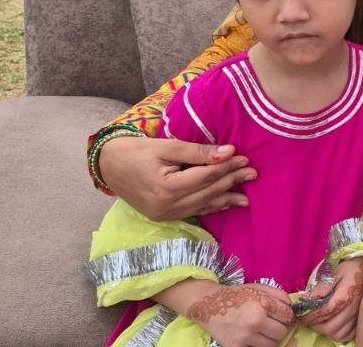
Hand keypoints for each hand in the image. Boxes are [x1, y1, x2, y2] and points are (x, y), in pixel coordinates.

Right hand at [100, 137, 255, 220]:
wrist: (109, 166)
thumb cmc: (137, 152)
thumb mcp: (167, 146)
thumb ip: (198, 152)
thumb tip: (229, 151)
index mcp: (167, 187)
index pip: (206, 176)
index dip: (227, 167)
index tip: (245, 158)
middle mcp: (167, 206)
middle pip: (207, 191)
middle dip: (231, 181)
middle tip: (253, 173)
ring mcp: (165, 215)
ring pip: (203, 205)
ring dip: (226, 199)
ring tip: (247, 197)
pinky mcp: (164, 217)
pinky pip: (193, 211)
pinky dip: (211, 206)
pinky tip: (225, 204)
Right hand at [185, 283, 291, 346]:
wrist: (208, 305)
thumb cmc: (237, 295)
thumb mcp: (259, 288)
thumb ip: (279, 295)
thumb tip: (292, 307)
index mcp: (262, 304)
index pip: (288, 316)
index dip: (285, 315)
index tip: (279, 315)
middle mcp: (255, 321)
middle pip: (281, 332)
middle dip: (278, 328)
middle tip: (270, 323)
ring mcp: (245, 337)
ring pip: (271, 344)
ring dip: (269, 338)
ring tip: (261, 330)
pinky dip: (256, 344)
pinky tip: (250, 336)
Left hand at [300, 256, 362, 341]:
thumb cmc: (350, 268)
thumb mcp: (334, 273)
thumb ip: (321, 287)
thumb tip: (306, 300)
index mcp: (344, 297)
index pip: (323, 313)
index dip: (309, 317)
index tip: (301, 315)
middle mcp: (352, 310)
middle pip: (330, 328)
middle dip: (316, 326)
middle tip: (309, 320)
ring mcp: (358, 316)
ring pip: (339, 335)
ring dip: (327, 332)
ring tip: (320, 323)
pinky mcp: (361, 319)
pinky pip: (348, 335)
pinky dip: (338, 334)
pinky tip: (333, 325)